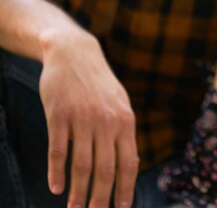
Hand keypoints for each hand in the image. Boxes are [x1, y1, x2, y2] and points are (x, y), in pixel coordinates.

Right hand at [39, 29, 138, 207]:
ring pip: (82, 165)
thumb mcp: (119, 103)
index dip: (125, 188)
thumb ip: (123, 132)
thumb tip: (130, 163)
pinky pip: (58, 150)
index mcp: (125, 121)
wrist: (74, 53)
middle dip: (101, 198)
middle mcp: (106, 122)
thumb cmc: (99, 83)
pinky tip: (55, 188)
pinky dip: (57, 172)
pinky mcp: (59, 116)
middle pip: (105, 169)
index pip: (128, 162)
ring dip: (78, 192)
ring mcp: (82, 119)